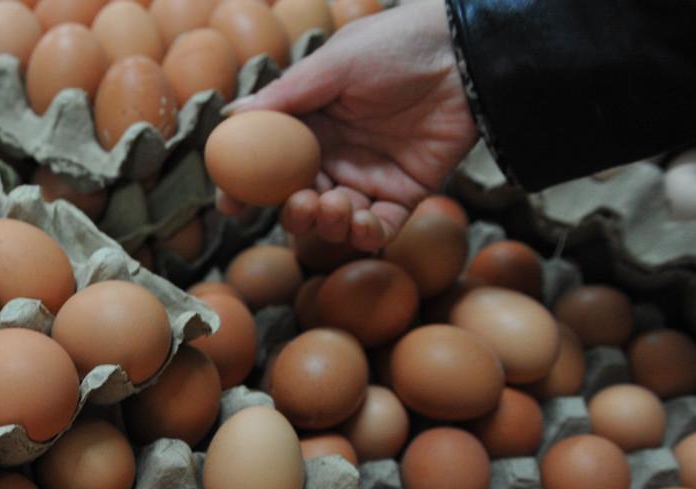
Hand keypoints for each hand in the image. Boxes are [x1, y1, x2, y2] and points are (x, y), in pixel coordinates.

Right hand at [222, 0, 477, 250]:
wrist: (466, 55)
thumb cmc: (398, 45)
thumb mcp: (334, 64)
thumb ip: (284, 96)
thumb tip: (230, 115)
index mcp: (311, 123)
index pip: (269, 163)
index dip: (248, 187)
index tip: (231, 205)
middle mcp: (334, 154)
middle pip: (299, 199)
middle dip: (292, 213)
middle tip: (300, 205)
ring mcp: (368, 177)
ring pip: (334, 219)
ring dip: (327, 223)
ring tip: (337, 206)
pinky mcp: (404, 193)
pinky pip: (378, 228)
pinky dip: (365, 236)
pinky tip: (362, 225)